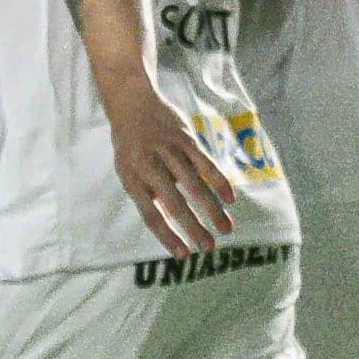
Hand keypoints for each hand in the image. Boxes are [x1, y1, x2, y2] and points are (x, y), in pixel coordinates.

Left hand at [102, 80, 235, 258]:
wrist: (131, 103)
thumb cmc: (130, 145)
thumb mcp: (128, 172)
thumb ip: (147, 196)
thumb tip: (170, 223)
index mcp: (133, 179)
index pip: (150, 215)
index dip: (167, 236)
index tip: (184, 255)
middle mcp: (150, 166)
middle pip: (175, 203)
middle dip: (194, 228)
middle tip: (210, 248)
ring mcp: (169, 151)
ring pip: (194, 185)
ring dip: (212, 209)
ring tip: (226, 230)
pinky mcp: (185, 139)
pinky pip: (205, 162)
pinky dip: (219, 181)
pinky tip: (230, 199)